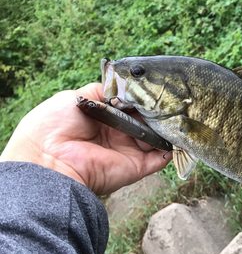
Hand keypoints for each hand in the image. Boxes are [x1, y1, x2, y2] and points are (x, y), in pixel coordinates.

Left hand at [0, 83, 170, 194]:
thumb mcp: (78, 97)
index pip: (133, 106)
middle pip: (148, 121)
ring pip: (157, 138)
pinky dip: (173, 149)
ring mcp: (129, 151)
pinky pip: (160, 158)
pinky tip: (181, 135)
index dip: (145, 97)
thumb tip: (126, 86)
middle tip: (173, 99)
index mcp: (105, 118)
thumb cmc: (55, 125)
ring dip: (169, 127)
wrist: (48, 159)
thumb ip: (104, 91)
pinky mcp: (136, 166)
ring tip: (180, 114)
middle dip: (160, 111)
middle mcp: (119, 134)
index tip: (159, 88)